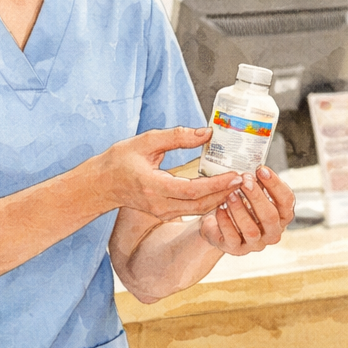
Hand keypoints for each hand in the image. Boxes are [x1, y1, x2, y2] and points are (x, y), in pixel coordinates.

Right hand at [101, 127, 239, 219]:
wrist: (101, 185)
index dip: (217, 184)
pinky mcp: (165, 214)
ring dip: (221, 199)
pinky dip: (210, 202)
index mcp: (153, 186)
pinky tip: (222, 190)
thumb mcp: (146, 141)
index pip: (193, 190)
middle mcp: (159, 204)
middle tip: (246, 179)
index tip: (236, 174)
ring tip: (239, 184)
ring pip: (199, 211)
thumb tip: (207, 133)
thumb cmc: (120, 160)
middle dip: (226, 193)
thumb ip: (177, 136)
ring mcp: (162, 212)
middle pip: (201, 205)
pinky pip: (193, 211)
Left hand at [198, 165, 294, 255]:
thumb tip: (253, 169)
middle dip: (257, 196)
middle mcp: (271, 231)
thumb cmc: (240, 205)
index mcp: (281, 215)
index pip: (286, 201)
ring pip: (251, 230)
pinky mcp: (236, 249)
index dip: (275, 184)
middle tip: (245, 180)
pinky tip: (220, 208)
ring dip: (240, 210)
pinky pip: (232, 237)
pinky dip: (225, 221)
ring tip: (230, 195)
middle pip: (270, 216)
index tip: (261, 170)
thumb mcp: (251, 193)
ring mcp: (255, 243)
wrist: (219, 224)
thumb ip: (257, 183)